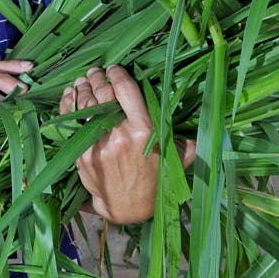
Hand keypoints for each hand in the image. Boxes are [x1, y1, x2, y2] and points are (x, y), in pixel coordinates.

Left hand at [62, 65, 192, 223]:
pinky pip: (72, 122)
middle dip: (98, 78)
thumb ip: (188, 139)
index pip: (127, 91)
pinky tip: (70, 94)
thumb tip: (210, 121)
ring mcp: (98, 145)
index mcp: (145, 131)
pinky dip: (68, 105)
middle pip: (103, 94)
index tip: (114, 69)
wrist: (129, 209)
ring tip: (83, 80)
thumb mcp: (179, 159)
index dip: (118, 75)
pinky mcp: (83, 154)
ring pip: (86, 105)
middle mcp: (120, 135)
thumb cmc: (156, 180)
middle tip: (95, 72)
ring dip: (82, 88)